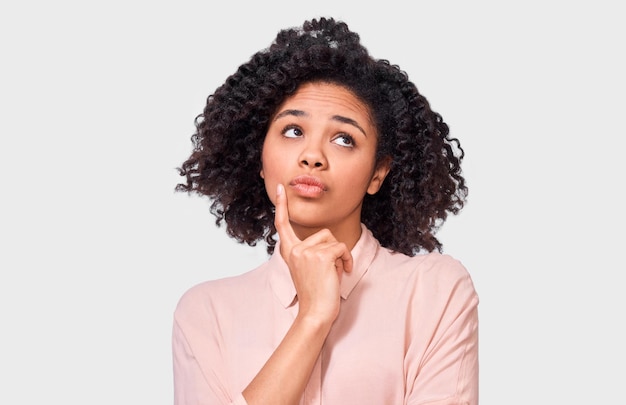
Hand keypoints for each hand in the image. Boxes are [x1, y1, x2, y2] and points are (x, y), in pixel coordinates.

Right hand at [274, 184, 352, 323]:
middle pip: (323, 233)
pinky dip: (347, 259)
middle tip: (331, 270)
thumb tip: (330, 242)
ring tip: (335, 273)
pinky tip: (344, 272)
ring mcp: (306, 252)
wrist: (316, 313)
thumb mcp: (308, 269)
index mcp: (289, 252)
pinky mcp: (320, 255)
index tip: (281, 188)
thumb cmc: (316, 294)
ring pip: (333, 240)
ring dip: (340, 256)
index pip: (282, 224)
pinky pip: (342, 247)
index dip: (282, 205)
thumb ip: (311, 252)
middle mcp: (294, 249)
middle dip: (333, 249)